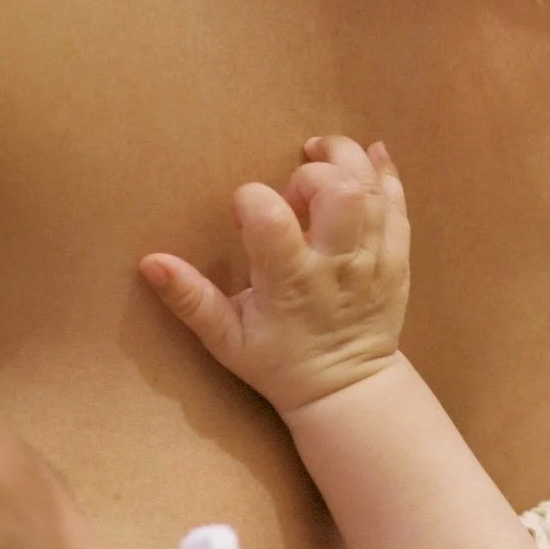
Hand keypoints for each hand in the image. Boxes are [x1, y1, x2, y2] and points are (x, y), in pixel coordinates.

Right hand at [142, 134, 409, 414]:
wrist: (346, 391)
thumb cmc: (280, 364)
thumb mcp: (227, 340)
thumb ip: (191, 300)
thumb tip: (151, 262)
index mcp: (291, 282)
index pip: (271, 217)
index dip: (252, 200)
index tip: (244, 213)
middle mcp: (338, 266)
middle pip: (340, 191)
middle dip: (313, 172)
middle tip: (295, 186)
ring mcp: (373, 261)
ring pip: (373, 190)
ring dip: (348, 160)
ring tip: (323, 157)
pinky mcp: (397, 260)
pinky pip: (399, 206)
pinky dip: (386, 174)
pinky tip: (370, 157)